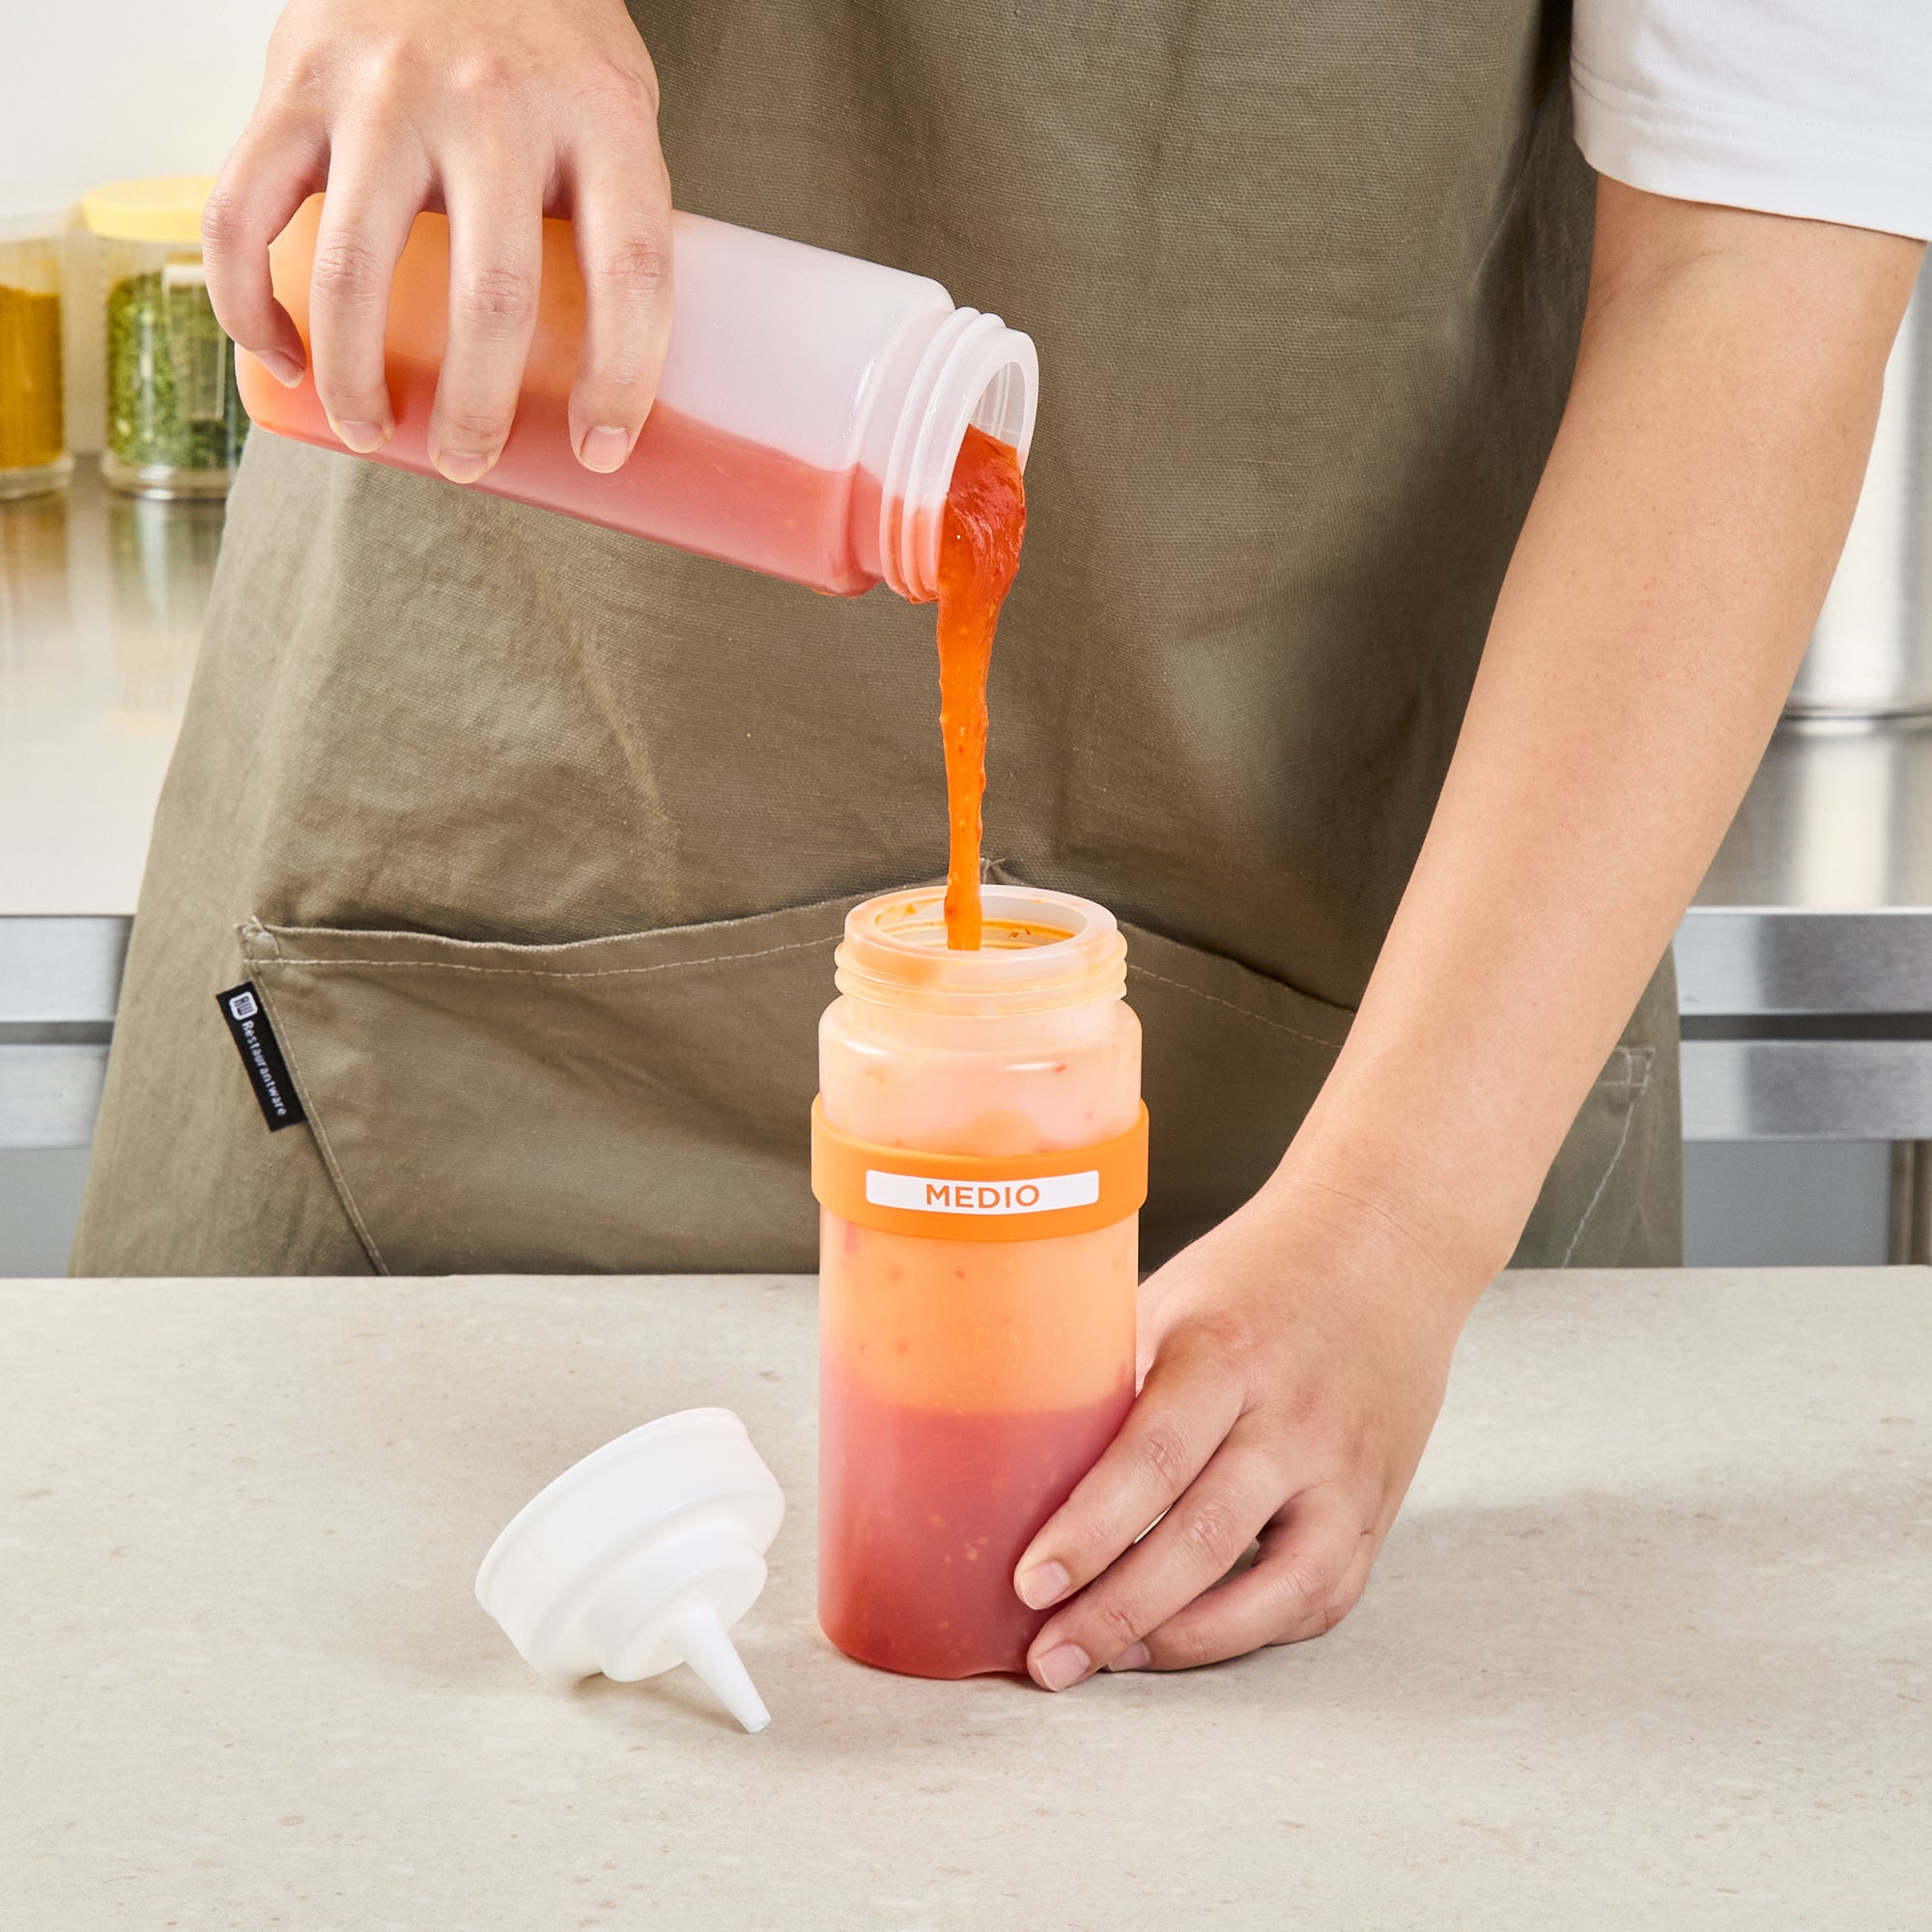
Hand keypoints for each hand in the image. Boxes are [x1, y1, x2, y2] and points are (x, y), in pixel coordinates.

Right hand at [202, 0, 672, 481]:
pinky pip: (244, 211)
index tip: (600, 450)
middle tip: (470, 463)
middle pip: (491, 297)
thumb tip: (602, 368)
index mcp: (599, 116)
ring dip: (355, 378)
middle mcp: (492, 101)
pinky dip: (245, 302)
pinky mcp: (293, 81)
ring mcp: (383, 90)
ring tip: (369, 434)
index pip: (632, 273)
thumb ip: (613, 212)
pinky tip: (281, 358)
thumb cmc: (545, 36)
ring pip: (352, 269)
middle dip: (476, 411)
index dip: (622, 379)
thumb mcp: (614, 103)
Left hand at [1012, 1171, 1479, 1685]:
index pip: (1152, 1456)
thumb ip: (1112, 1377)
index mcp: (1226, 1351)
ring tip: (1110, 1662)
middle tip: (1048, 1659)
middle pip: (1204, 1537)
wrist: (1386, 1246)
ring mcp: (1344, 1470)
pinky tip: (1185, 1639)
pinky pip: (1318, 1597)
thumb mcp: (1172, 1298)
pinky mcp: (1375, 1507)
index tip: (1029, 1584)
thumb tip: (1016, 1457)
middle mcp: (1294, 1417)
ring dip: (1185, 1642)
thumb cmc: (1256, 1275)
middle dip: (1116, 1612)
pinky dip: (1250, 1631)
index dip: (1088, 1531)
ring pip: (1275, 1588)